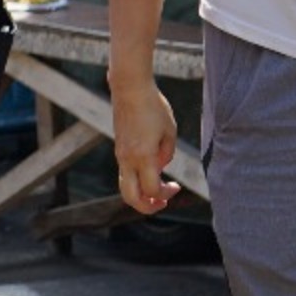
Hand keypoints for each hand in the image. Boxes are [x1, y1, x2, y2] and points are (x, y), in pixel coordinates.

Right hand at [110, 78, 181, 214]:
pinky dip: (136, 180)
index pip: (152, 190)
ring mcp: (120, 154)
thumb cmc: (153, 107)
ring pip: (124, 186)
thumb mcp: (170, 131)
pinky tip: (150, 171)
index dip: (165, 194)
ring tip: (156, 191)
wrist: (129, 89)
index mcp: (143, 156)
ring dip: (140, 194)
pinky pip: (124, 173)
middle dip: (146, 207)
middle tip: (161, 203)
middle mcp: (128, 158)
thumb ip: (167, 153)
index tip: (176, 186)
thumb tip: (160, 167)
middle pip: (130, 197)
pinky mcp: (118, 148)